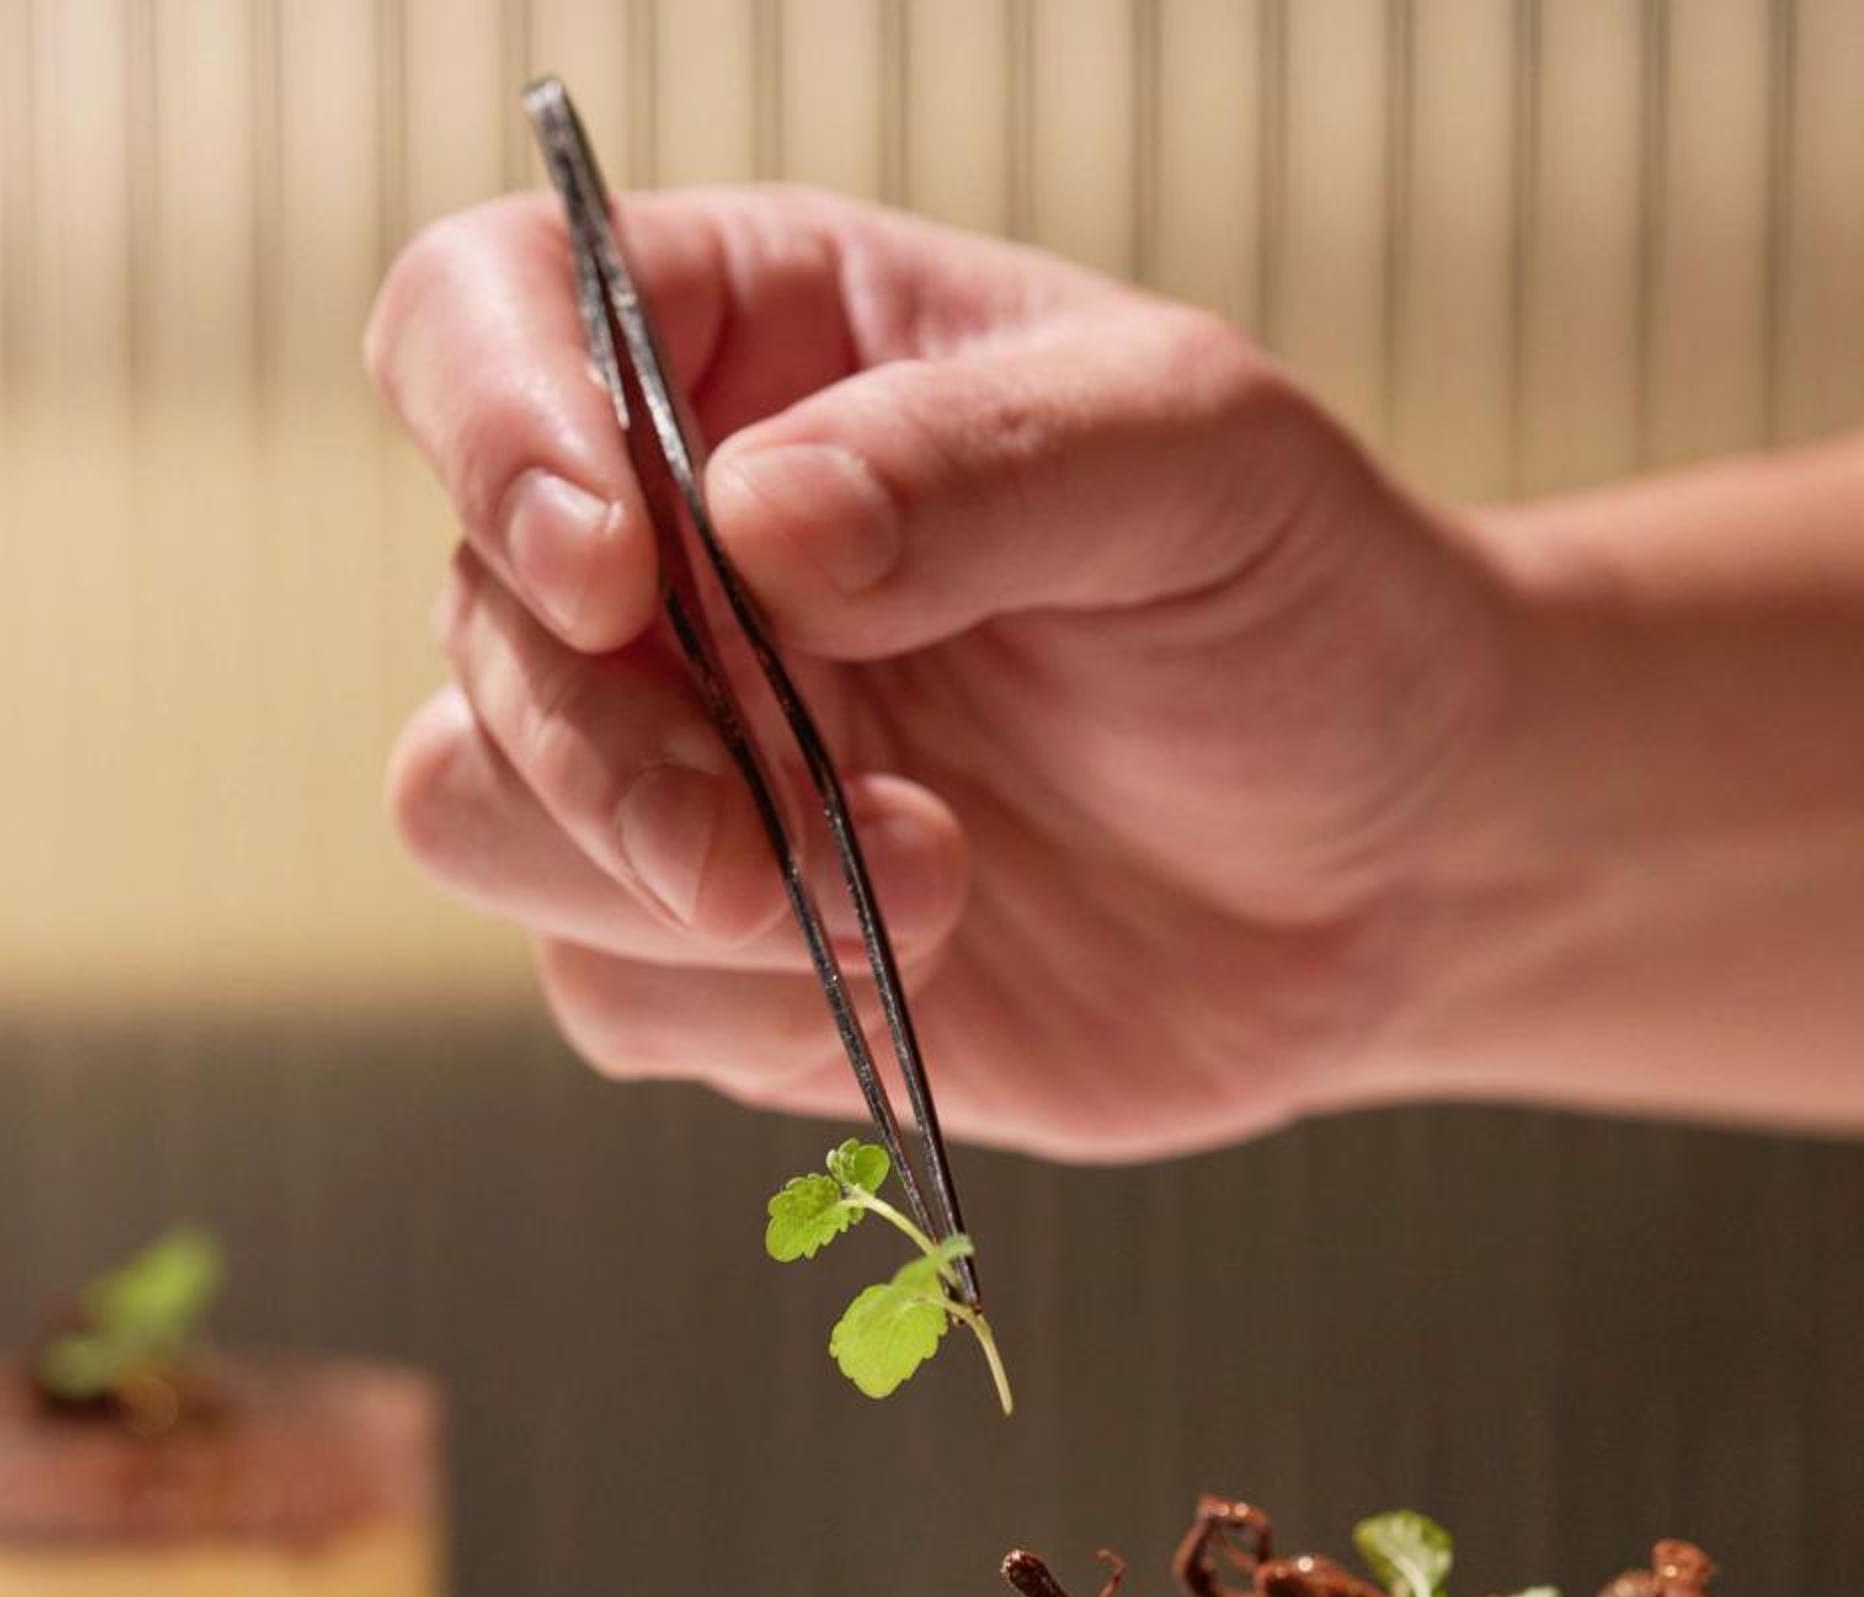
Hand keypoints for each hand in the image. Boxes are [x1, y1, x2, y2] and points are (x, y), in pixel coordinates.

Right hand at [367, 187, 1507, 1160]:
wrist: (1383, 863)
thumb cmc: (1295, 603)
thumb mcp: (1194, 463)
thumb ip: (976, 466)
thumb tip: (752, 527)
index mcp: (747, 357)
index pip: (482, 324)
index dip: (491, 431)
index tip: (613, 567)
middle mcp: (670, 560)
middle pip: (480, 626)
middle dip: (611, 754)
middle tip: (786, 840)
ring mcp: (679, 763)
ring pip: (481, 818)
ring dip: (671, 887)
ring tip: (930, 886)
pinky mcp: (716, 955)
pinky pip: (614, 993)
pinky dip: (751, 1006)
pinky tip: (919, 971)